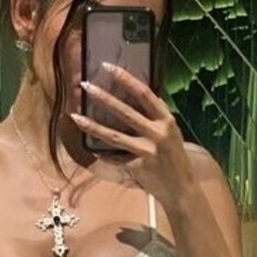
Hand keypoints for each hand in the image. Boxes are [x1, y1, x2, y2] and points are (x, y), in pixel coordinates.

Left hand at [72, 64, 193, 211]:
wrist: (181, 189)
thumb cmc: (174, 157)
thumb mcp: (170, 132)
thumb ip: (154, 116)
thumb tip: (132, 95)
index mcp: (166, 120)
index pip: (144, 93)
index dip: (125, 79)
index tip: (107, 67)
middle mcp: (157, 133)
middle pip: (125, 111)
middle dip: (103, 97)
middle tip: (85, 86)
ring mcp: (147, 151)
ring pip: (113, 135)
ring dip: (92, 125)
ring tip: (75, 116)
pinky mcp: (137, 167)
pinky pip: (115, 157)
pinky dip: (103, 153)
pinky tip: (90, 147)